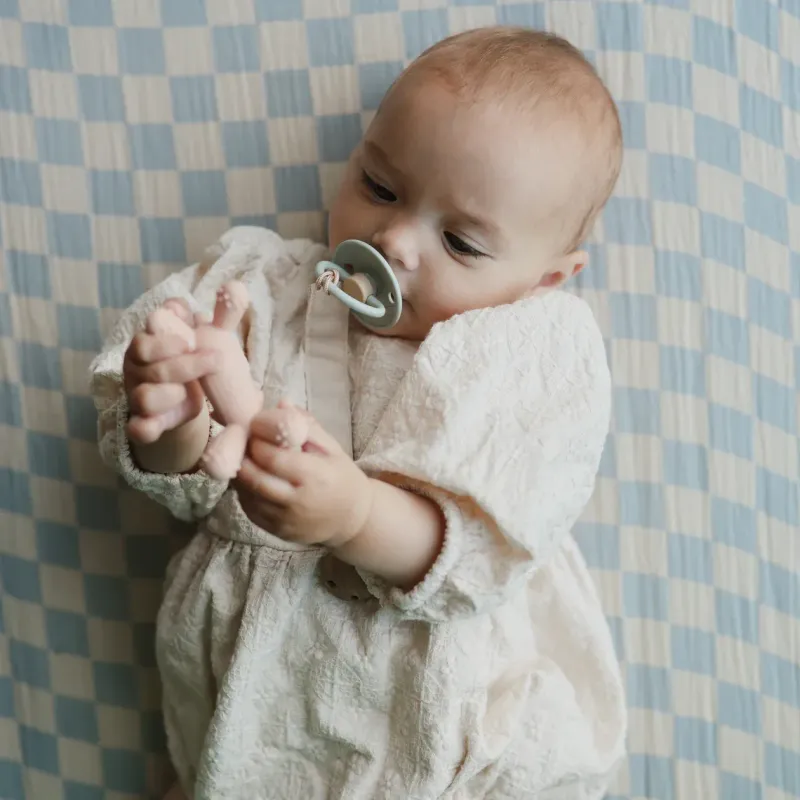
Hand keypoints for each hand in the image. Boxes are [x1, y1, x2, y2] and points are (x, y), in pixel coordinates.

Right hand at [124, 299, 220, 443]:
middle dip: (182, 364)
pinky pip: (137, 427)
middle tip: (214, 361)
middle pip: (148, 364)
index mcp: (149, 343)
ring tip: (190, 393)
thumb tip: (236, 288)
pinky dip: (145, 428)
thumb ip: (222, 316)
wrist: (182, 403)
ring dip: (170, 395)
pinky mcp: (144, 423)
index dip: (168, 339)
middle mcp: (139, 368)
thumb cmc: (191, 363)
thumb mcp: (208, 340)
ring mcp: (139, 396)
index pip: (148, 335)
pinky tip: (156, 426)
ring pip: (144, 396)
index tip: (192, 340)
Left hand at [235, 405, 374, 546]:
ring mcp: (285, 520)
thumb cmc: (343, 478)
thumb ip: (306, 426)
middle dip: (243, 456)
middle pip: (253, 477)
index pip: (272, 457)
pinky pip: (250, 509)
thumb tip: (281, 403)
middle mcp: (298, 501)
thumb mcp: (333, 448)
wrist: (352, 519)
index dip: (257, 441)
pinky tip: (253, 479)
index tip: (255, 430)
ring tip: (247, 458)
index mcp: (315, 476)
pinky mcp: (276, 532)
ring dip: (241, 474)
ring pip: (247, 494)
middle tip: (243, 443)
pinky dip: (245, 491)